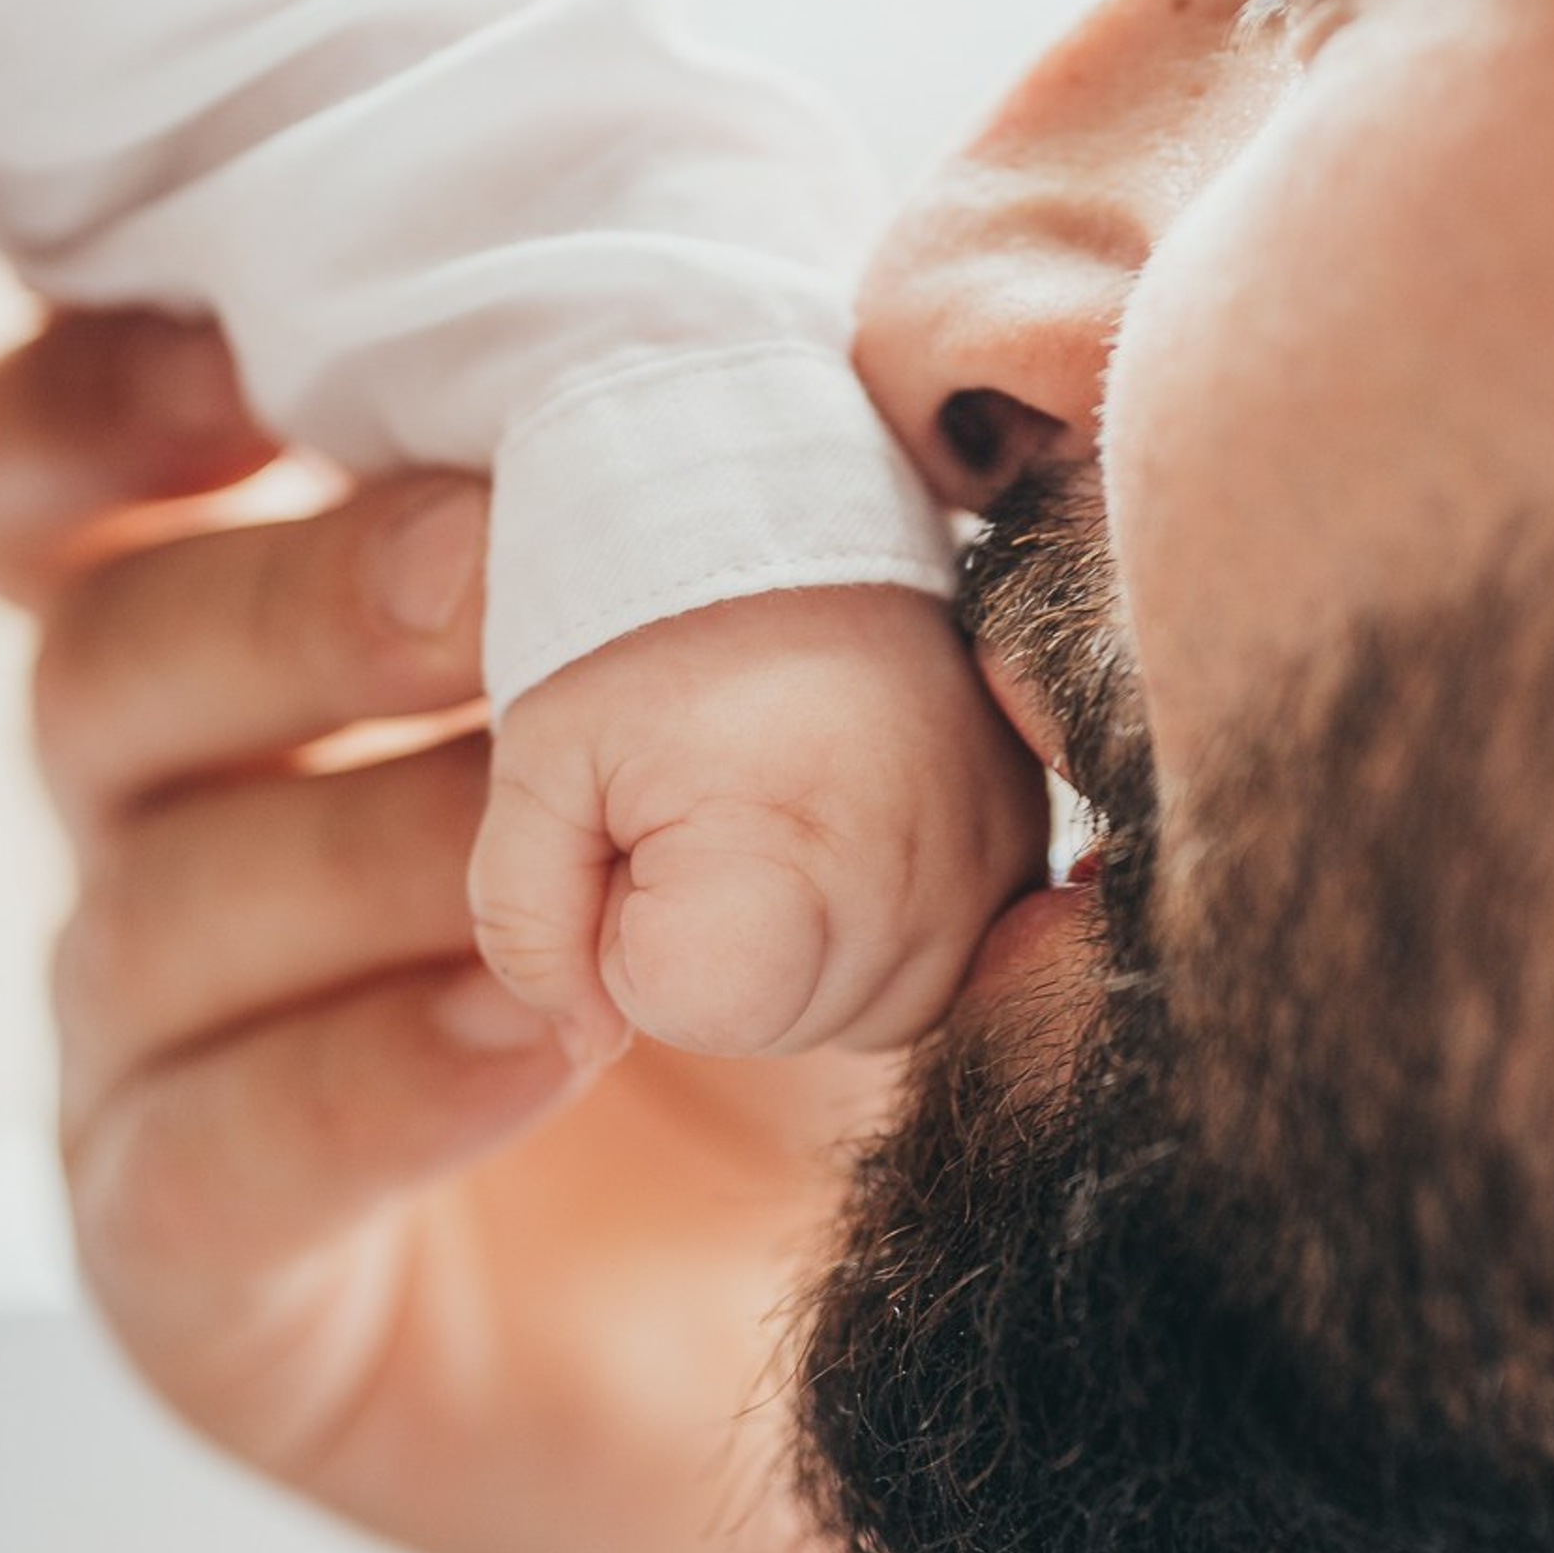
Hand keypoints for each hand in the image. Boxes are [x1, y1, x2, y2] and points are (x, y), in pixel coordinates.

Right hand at [0, 316, 1553, 1552]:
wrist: (841, 1331)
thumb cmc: (819, 999)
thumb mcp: (844, 780)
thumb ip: (831, 610)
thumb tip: (939, 427)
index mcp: (301, 669)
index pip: (110, 486)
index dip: (136, 399)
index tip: (268, 364)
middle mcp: (186, 831)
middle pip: (119, 657)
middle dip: (298, 601)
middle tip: (481, 574)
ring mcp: (159, 1052)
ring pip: (152, 895)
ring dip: (366, 847)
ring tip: (559, 866)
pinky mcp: (188, 1264)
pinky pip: (200, 1150)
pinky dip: (364, 1078)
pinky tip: (533, 1044)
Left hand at [469, 590, 1046, 1068]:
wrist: (804, 511)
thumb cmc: (652, 632)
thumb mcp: (544, 757)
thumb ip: (526, 924)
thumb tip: (587, 1041)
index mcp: (797, 853)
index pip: (689, 1009)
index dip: (629, 941)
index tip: (641, 827)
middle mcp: (925, 886)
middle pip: (773, 1024)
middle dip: (707, 946)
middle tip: (705, 796)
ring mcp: (996, 876)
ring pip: (851, 1009)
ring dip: (790, 942)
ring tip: (775, 800)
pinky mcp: (1027, 858)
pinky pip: (922, 965)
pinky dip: (863, 921)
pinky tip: (835, 821)